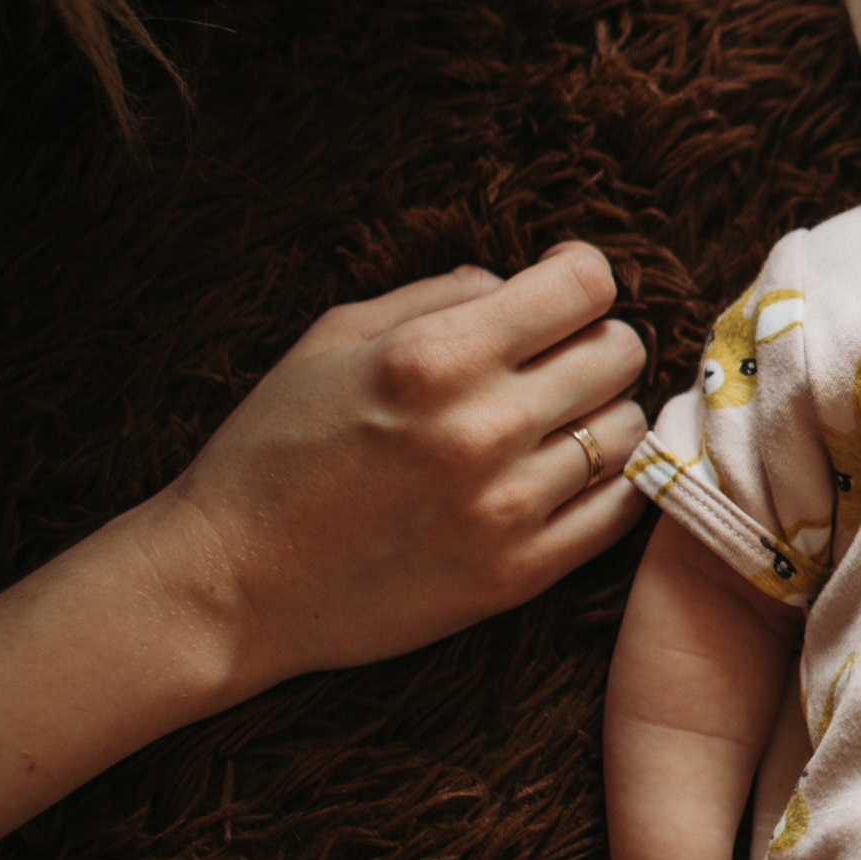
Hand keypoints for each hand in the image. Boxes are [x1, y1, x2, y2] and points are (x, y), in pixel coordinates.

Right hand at [146, 245, 646, 689]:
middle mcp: (483, 427)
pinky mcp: (519, 574)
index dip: (579, 276)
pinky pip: (620, 509)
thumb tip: (521, 284)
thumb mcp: (336, 337)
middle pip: (620, 352)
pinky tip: (568, 470)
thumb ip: (440, 296)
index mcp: (436, 357)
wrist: (232, 583)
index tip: (559, 289)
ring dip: (602, 413)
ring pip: (628, 428)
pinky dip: (608, 480)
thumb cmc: (274, 448)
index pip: (585, 286)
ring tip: (554, 420)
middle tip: (555, 358)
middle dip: (594, 341)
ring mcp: (508, 507)